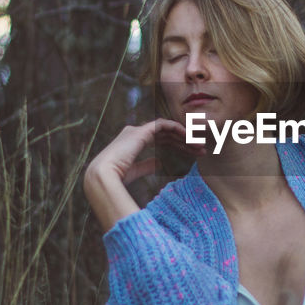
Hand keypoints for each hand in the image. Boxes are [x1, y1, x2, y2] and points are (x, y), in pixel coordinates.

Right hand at [84, 119, 204, 230]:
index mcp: (132, 143)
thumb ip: (147, 165)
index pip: (160, 141)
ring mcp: (137, 131)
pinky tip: (188, 137)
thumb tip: (160, 163)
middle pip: (166, 135)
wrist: (102, 177)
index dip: (177, 146)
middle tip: (201, 150)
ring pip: (167, 129)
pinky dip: (177, 128)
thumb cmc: (114, 179)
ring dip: (185, 136)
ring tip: (200, 146)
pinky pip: (163, 125)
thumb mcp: (135, 171)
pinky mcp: (141, 131)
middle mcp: (134, 133)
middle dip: (185, 142)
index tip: (192, 155)